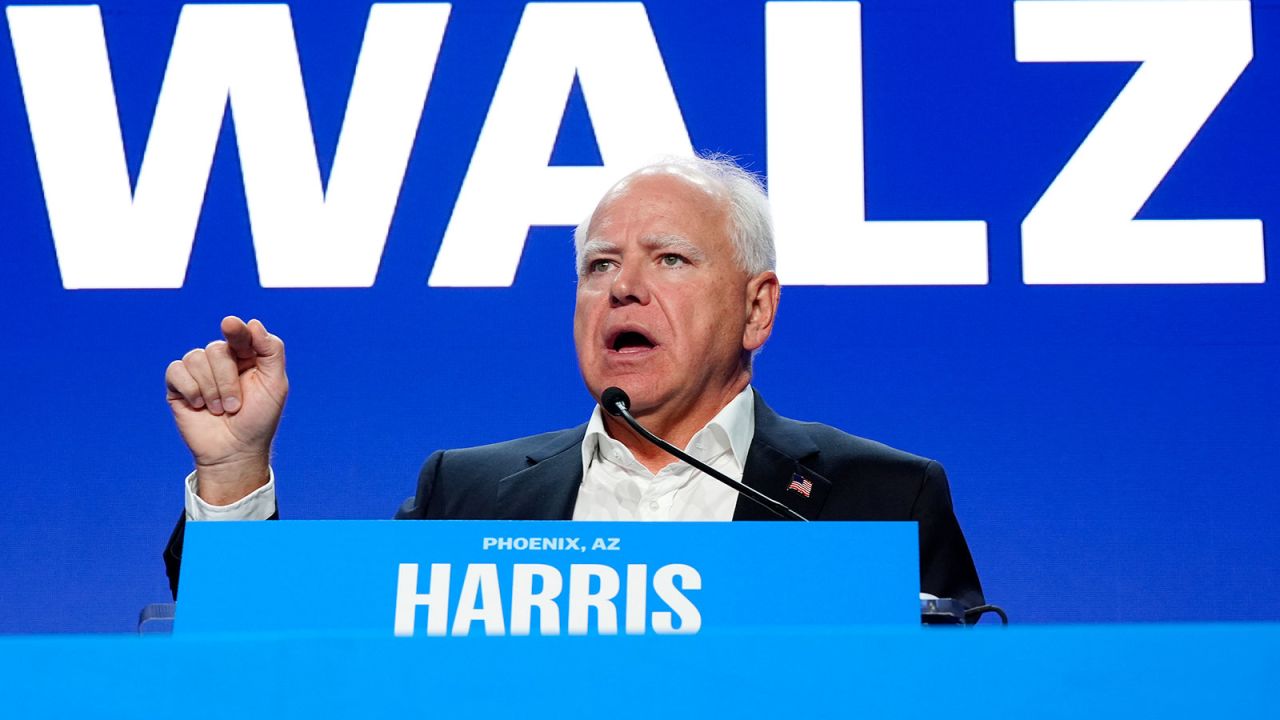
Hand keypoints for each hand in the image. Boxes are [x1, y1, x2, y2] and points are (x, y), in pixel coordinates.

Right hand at [165, 316, 287, 503]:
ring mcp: (199, 371)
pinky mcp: (178, 384)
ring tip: (220, 410)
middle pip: (217, 349)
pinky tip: (199, 406)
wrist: (235, 451)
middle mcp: (222, 359)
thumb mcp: (275, 385)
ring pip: (196, 358)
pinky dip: (191, 390)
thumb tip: (253, 322)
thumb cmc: (258, 419)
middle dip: (227, 381)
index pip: (240, 334)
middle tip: (235, 406)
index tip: (230, 325)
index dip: (236, 330)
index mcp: (247, 355)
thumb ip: (271, 351)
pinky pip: (176, 370)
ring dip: (211, 390)